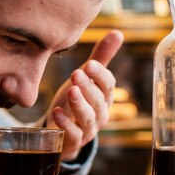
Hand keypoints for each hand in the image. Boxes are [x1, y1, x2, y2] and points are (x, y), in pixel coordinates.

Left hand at [45, 30, 123, 160]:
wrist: (62, 131)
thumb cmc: (75, 99)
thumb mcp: (85, 78)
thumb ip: (100, 58)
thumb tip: (118, 32)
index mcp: (104, 97)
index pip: (108, 86)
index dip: (100, 75)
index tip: (90, 64)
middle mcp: (100, 114)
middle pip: (99, 101)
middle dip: (89, 87)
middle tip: (76, 74)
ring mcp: (87, 130)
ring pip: (89, 118)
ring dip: (80, 105)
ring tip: (71, 91)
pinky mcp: (73, 141)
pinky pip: (73, 135)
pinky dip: (65, 125)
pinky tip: (56, 112)